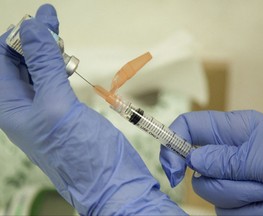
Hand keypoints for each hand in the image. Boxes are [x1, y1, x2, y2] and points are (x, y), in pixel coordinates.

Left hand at [0, 4, 186, 214]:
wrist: (107, 179)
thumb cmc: (78, 149)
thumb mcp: (56, 105)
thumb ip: (44, 66)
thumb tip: (33, 27)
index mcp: (8, 107)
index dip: (14, 39)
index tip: (37, 23)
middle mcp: (21, 106)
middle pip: (16, 63)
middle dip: (30, 41)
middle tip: (51, 23)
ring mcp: (43, 107)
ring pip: (35, 69)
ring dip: (45, 51)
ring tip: (60, 39)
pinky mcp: (63, 108)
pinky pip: (53, 79)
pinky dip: (58, 65)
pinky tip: (66, 59)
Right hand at [160, 110, 262, 214]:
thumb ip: (228, 158)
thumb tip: (193, 160)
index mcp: (233, 130)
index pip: (190, 126)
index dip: (173, 140)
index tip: (173, 167)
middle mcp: (227, 152)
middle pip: (197, 167)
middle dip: (223, 180)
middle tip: (255, 182)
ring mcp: (230, 178)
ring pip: (210, 192)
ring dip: (242, 198)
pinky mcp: (236, 201)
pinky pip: (225, 211)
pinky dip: (249, 212)